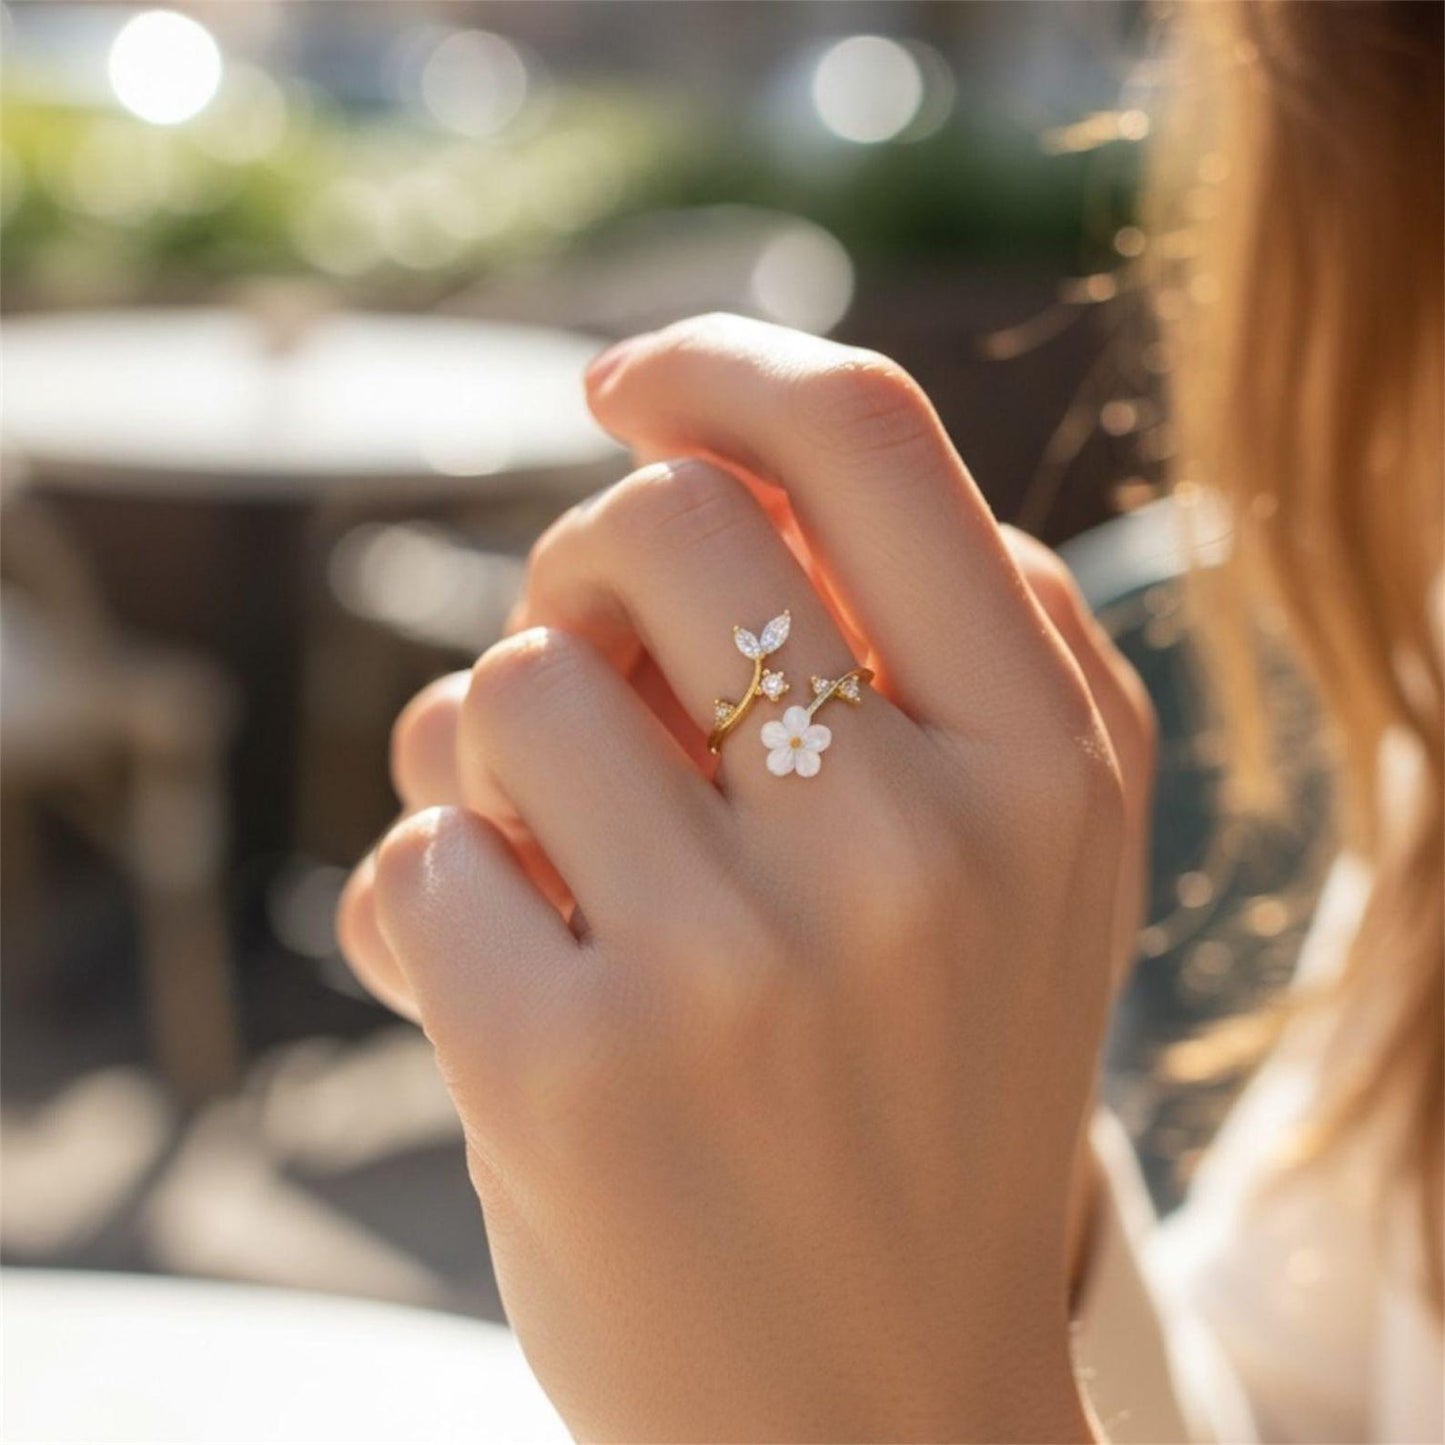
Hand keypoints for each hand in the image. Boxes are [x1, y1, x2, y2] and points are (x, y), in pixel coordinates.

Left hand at [339, 316, 1150, 1441]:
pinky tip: (508, 993)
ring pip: (506, 688)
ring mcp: (744, 966)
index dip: (719, 367)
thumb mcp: (1028, 856)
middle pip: (655, 525)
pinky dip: (438, 898)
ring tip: (566, 868)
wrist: (875, 1407)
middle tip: (589, 667)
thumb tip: (715, 455)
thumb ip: (951, 634)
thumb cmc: (932, 1094)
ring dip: (499, 758)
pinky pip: (422, 852)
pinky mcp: (571, 1074)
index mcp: (1046, 766)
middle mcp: (918, 846)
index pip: (863, 439)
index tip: (627, 388)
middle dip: (578, 573)